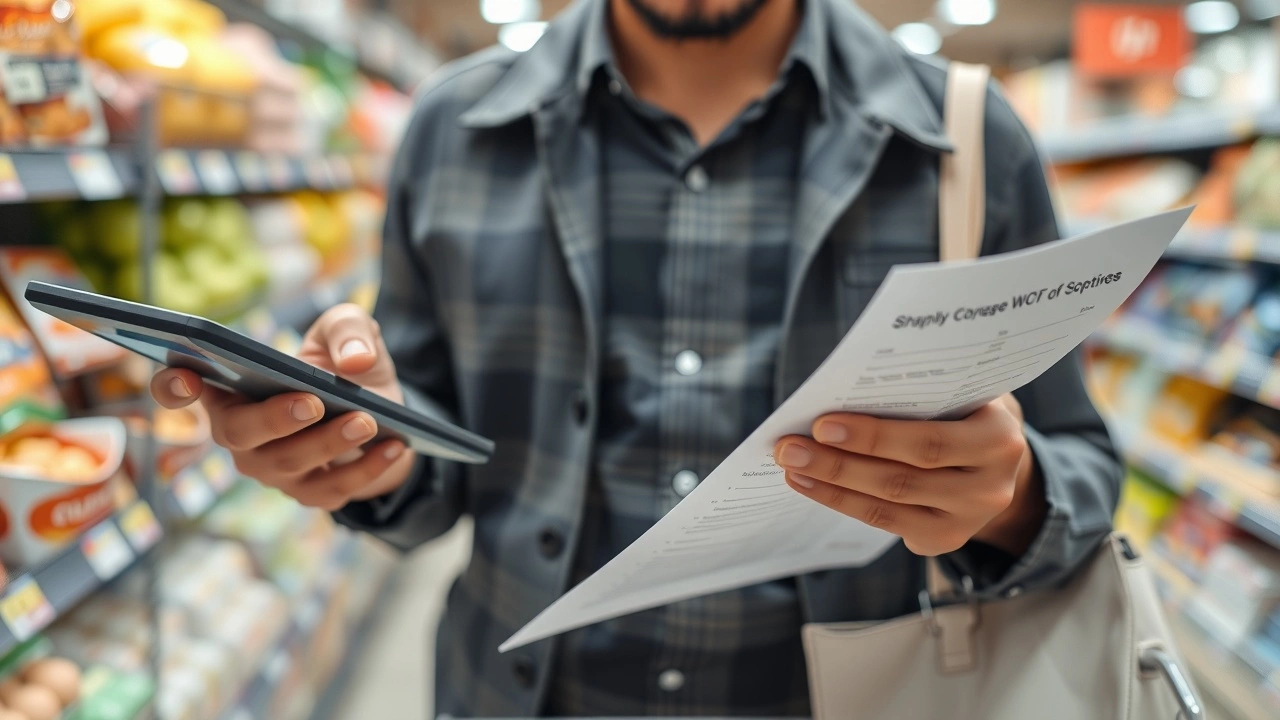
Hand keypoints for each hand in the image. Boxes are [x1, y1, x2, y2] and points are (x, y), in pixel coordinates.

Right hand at [150, 304, 415, 509]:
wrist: (383, 410)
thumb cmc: (344, 365)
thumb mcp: (349, 331)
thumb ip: (349, 327)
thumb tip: (354, 361)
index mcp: (230, 385)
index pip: (178, 387)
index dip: (172, 385)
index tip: (186, 375)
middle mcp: (239, 432)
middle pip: (237, 434)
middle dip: (274, 418)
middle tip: (314, 402)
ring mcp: (270, 468)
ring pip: (288, 465)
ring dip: (329, 444)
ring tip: (367, 421)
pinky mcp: (309, 492)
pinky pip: (332, 489)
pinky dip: (367, 469)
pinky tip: (396, 447)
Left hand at [774, 395, 1045, 556]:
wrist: (1002, 462)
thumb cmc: (967, 410)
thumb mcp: (964, 391)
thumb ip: (924, 390)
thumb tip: (844, 388)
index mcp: (999, 439)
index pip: (929, 442)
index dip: (873, 437)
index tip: (822, 423)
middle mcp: (990, 487)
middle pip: (901, 479)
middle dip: (838, 462)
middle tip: (789, 447)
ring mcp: (967, 520)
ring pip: (886, 504)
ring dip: (830, 483)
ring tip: (791, 464)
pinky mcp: (943, 540)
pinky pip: (882, 521)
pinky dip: (839, 500)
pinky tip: (807, 483)